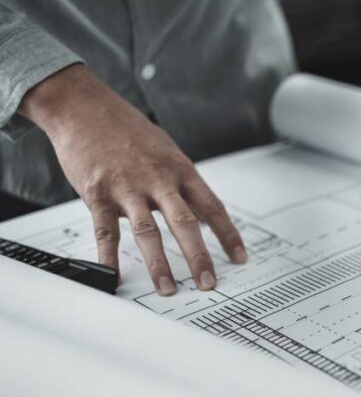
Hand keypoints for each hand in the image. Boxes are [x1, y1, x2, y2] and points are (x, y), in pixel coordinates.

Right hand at [19, 64, 245, 294]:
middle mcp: (159, 179)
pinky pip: (105, 229)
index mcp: (181, 170)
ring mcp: (128, 187)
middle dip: (199, 257)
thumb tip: (203, 215)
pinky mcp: (98, 192)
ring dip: (159, 263)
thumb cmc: (128, 131)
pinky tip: (113, 273)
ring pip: (148, 231)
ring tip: (168, 288)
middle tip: (209, 283)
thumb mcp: (167, 152)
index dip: (228, 234)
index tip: (239, 257)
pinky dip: (109, 255)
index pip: (213, 206)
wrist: (86, 108)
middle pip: (185, 223)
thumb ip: (183, 185)